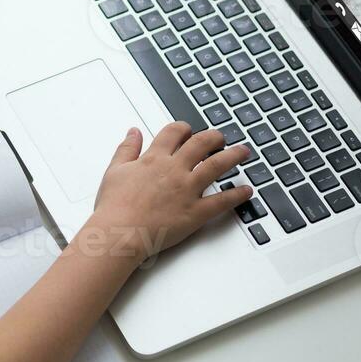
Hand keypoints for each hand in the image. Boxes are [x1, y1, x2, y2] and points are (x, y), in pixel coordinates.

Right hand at [90, 123, 252, 262]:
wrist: (119, 232)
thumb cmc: (114, 206)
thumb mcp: (114, 171)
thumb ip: (127, 149)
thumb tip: (133, 132)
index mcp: (154, 158)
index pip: (175, 132)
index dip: (185, 128)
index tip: (189, 131)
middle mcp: (174, 170)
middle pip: (201, 143)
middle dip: (214, 137)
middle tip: (221, 138)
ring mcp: (187, 190)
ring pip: (217, 165)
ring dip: (233, 156)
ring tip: (243, 152)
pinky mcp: (196, 212)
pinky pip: (222, 201)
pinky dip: (237, 194)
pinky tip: (246, 190)